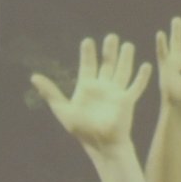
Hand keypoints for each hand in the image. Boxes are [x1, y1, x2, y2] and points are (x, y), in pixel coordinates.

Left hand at [32, 33, 150, 155]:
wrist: (102, 145)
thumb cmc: (83, 131)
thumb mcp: (63, 110)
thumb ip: (50, 93)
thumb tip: (34, 77)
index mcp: (87, 88)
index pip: (88, 65)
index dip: (88, 53)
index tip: (88, 41)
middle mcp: (103, 88)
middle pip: (107, 64)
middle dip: (109, 50)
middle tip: (111, 36)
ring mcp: (116, 94)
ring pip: (122, 71)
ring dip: (126, 58)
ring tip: (128, 45)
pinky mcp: (127, 101)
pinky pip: (136, 87)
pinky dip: (142, 77)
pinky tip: (146, 65)